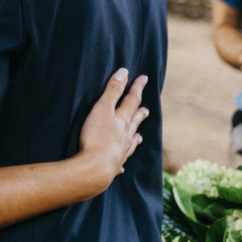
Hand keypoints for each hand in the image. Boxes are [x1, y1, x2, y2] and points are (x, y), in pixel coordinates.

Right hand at [77, 68, 148, 194]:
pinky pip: (121, 161)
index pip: (132, 100)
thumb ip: (112, 91)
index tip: (143, 78)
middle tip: (146, 110)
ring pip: (131, 142)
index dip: (136, 88)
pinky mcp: (113, 165)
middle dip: (139, 113)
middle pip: (134, 122)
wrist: (95, 169)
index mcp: (123, 120)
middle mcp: (125, 135)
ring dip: (135, 137)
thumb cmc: (96, 137)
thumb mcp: (102, 109)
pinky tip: (123, 166)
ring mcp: (121, 151)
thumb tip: (124, 73)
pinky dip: (122, 160)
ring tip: (139, 136)